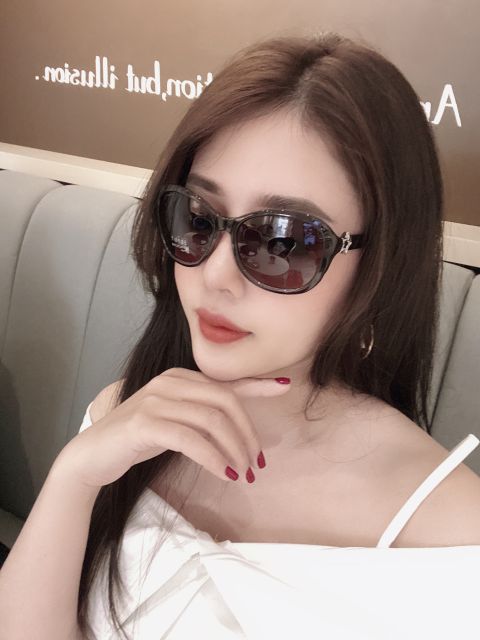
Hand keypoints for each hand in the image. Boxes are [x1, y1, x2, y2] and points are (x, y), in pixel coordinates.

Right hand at [54, 368, 290, 488]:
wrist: (93, 456)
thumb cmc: (139, 440)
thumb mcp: (176, 421)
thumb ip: (203, 415)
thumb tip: (238, 424)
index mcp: (180, 378)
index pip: (226, 381)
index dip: (257, 385)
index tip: (284, 388)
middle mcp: (170, 382)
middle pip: (224, 402)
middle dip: (247, 434)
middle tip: (257, 463)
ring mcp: (156, 400)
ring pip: (212, 420)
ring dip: (234, 450)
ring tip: (244, 474)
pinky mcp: (145, 423)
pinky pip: (191, 439)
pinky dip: (213, 458)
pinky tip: (224, 474)